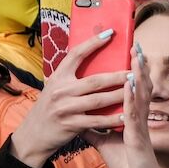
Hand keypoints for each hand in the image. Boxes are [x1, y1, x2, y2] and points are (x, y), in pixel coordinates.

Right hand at [7, 28, 128, 167]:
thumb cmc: (48, 107)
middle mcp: (61, 90)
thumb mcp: (54, 87)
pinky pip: (97, 121)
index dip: (94, 43)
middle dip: (117, 76)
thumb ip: (70, 78)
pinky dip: (113, 119)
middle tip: (134, 71)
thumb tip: (93, 62)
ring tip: (135, 90)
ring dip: (120, 95)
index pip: (77, 54)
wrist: (33, 133)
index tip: (110, 34)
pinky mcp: (72, 124)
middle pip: (95, 80)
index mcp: (58, 76)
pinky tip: (126, 115)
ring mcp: (66, 108)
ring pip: (99, 100)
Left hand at [83, 44, 168, 167]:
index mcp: (131, 117)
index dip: (132, 72)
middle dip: (138, 66)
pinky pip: (135, 113)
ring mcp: (140, 125)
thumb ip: (94, 128)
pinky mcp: (138, 136)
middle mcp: (137, 118)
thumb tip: (80, 119)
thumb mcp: (106, 142)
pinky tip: (131, 84)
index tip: (129, 53)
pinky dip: (133, 97)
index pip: (132, 90)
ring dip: (139, 74)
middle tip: (136, 46)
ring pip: (141, 96)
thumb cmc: (128, 164)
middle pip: (140, 87)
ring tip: (137, 56)